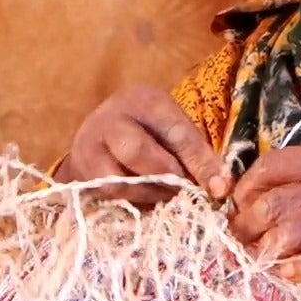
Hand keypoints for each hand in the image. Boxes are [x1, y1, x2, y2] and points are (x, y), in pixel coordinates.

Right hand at [56, 85, 228, 204]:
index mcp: (145, 100)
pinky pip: (106, 194)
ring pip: (117, 179)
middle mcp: (112, 116)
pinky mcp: (79, 171)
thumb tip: (221, 188)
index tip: (219, 188)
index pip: (175, 131)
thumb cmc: (149, 133)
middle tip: (182, 188)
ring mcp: (89, 144)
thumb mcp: (174, 132)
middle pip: (137, 151)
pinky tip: (143, 197)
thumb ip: (197, 155)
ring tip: (164, 194)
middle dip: (165, 176)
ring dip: (148, 193)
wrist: (100, 136)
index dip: (199, 162)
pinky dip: (129, 200)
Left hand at [228, 144, 300, 283]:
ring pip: (285, 234)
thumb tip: (278, 186)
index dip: (246, 185)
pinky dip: (297, 271)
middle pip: (269, 203)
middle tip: (241, 235)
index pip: (272, 165)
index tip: (239, 200)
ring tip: (256, 257)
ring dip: (263, 249)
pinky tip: (288, 274)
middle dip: (245, 223)